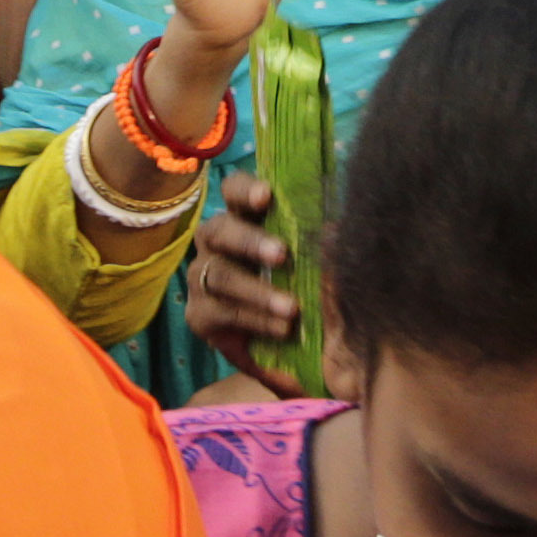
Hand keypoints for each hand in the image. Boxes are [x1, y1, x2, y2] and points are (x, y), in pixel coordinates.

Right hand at [184, 170, 306, 390]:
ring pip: (220, 275)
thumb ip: (321, 242)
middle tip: (281, 255)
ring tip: (291, 307)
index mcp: (244, 217)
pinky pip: (223, 312)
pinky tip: (283, 329)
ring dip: (258, 290)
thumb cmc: (305, 285)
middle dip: (250, 241)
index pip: (233, 190)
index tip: (266, 196)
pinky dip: (256, 320)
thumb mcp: (317, 263)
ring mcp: (203, 277)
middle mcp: (216, 242)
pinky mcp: (199, 314)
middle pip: (219, 229)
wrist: (289, 346)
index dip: (245, 189)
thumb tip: (337, 228)